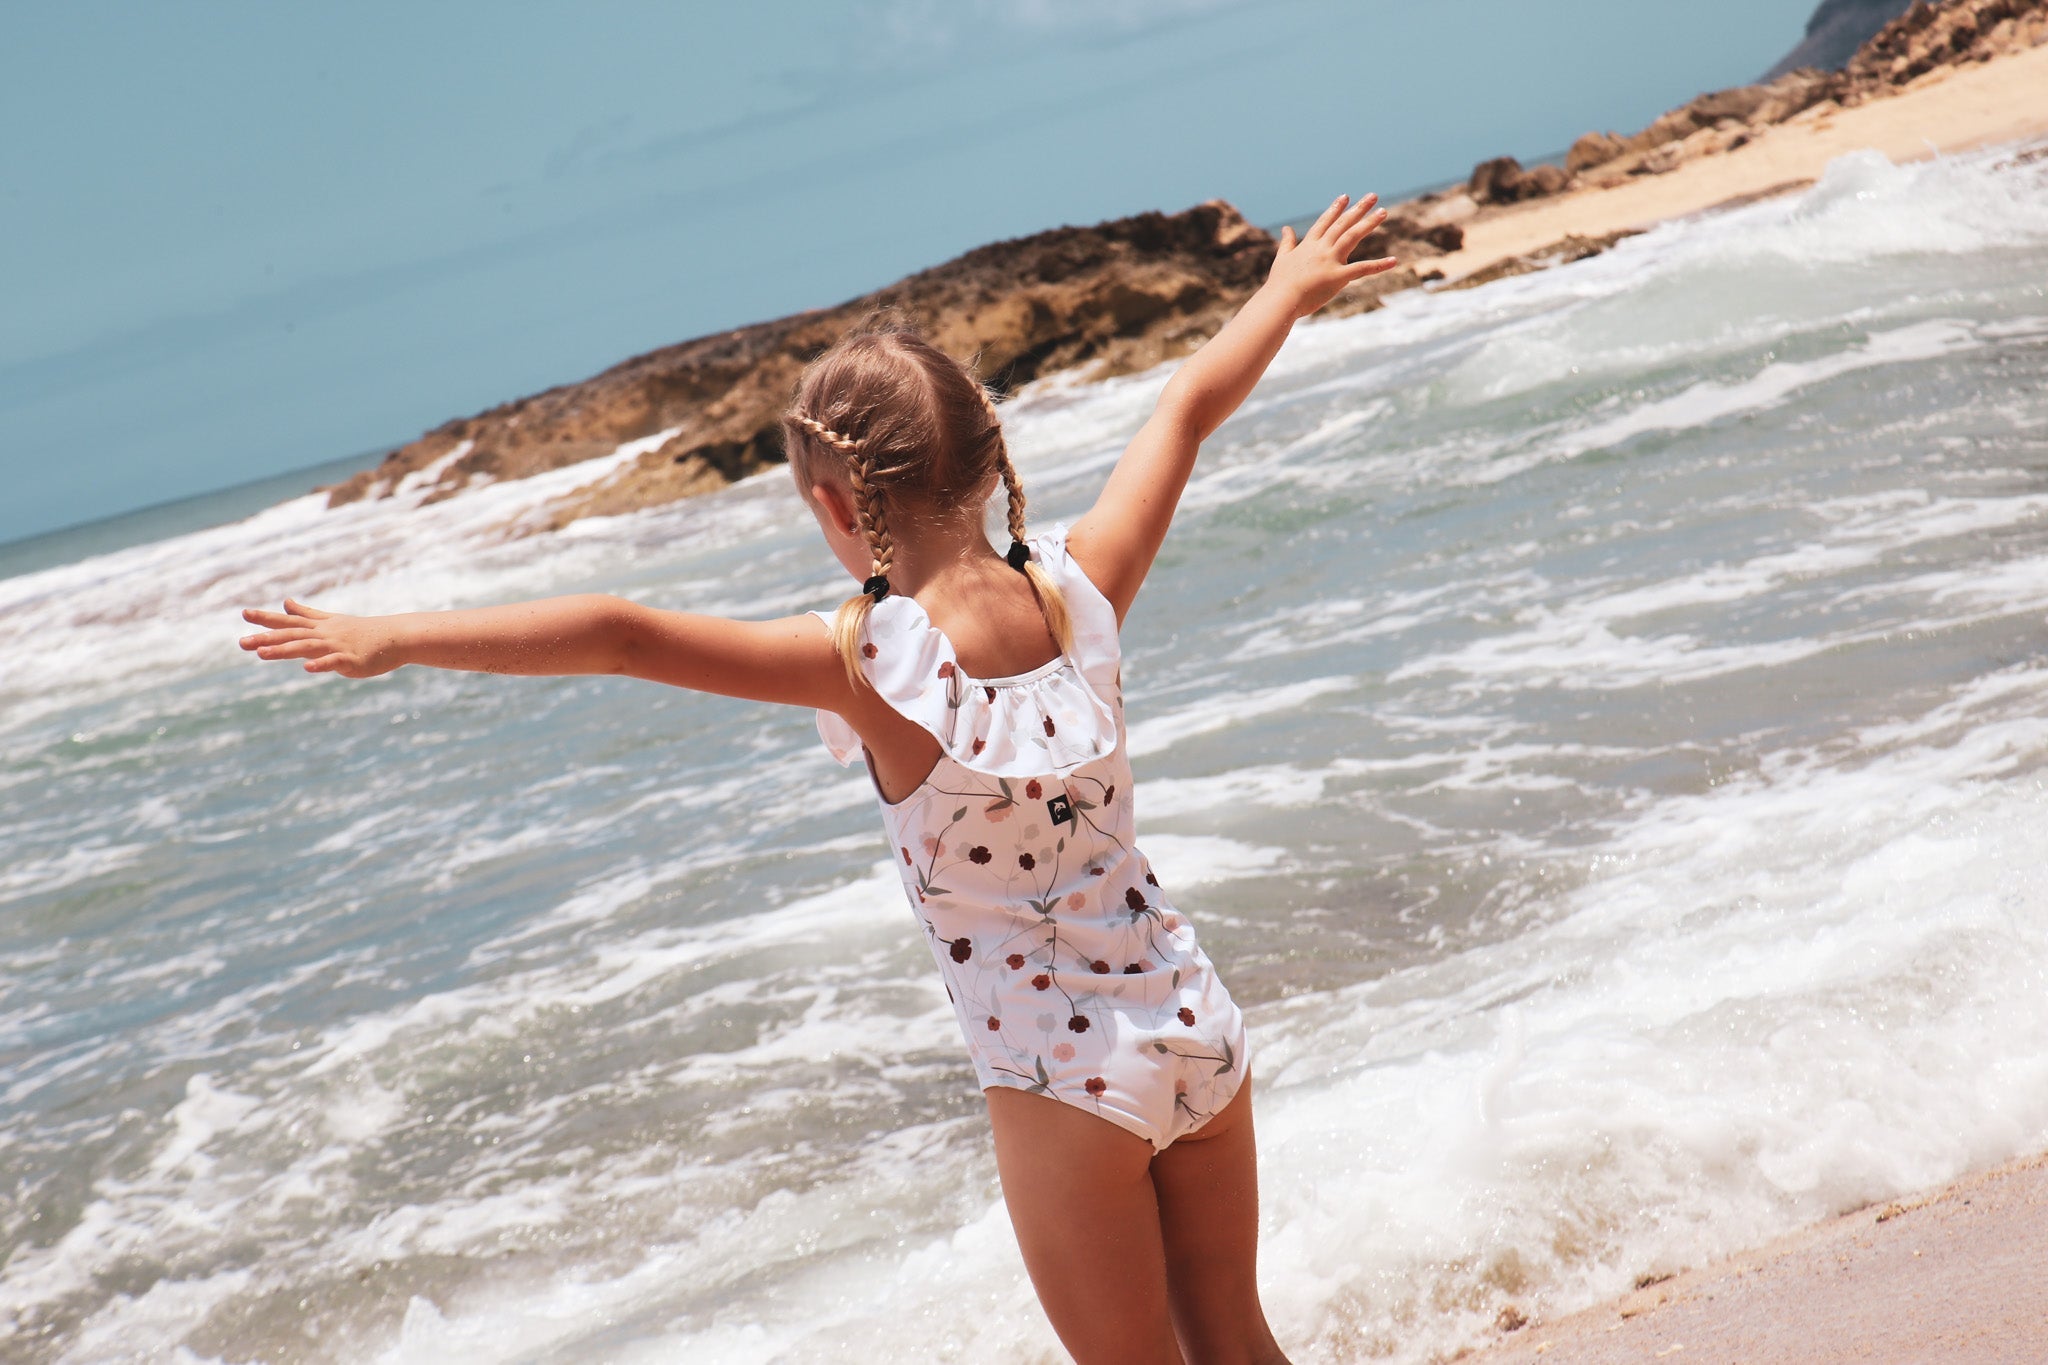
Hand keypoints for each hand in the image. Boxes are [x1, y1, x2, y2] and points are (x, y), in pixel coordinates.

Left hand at [239, 598, 399, 677]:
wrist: (395, 637)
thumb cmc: (363, 631)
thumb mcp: (331, 620)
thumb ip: (306, 614)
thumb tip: (285, 602)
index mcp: (319, 627)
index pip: (288, 621)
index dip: (266, 618)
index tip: (244, 614)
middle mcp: (324, 635)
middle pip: (291, 635)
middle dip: (265, 638)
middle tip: (241, 643)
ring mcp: (337, 646)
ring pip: (306, 647)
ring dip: (283, 650)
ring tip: (261, 654)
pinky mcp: (351, 660)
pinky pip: (333, 662)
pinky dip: (321, 664)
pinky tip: (307, 668)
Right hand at [1264, 192, 1398, 318]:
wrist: (1280, 300)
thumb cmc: (1280, 283)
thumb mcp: (1282, 258)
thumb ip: (1287, 242)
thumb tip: (1286, 228)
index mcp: (1309, 245)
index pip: (1325, 222)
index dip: (1335, 209)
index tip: (1345, 197)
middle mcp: (1321, 248)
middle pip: (1342, 224)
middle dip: (1358, 209)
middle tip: (1373, 196)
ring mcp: (1330, 260)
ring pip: (1352, 236)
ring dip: (1369, 223)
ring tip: (1383, 212)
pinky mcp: (1338, 277)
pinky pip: (1362, 269)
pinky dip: (1379, 265)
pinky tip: (1393, 261)